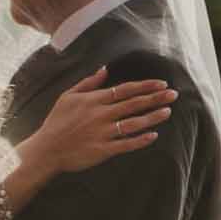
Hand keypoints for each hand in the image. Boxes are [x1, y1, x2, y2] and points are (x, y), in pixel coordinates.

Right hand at [23, 66, 175, 175]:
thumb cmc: (57, 122)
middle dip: (155, 98)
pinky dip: (140, 140)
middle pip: (133, 104)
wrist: (47, 149)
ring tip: (167, 111)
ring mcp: (102, 133)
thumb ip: (88, 83)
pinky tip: (154, 135)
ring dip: (152, 117)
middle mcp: (100, 115)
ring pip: (133, 123)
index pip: (125, 90)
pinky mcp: (102, 150)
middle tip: (174, 94)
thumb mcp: (68, 96)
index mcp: (94, 100)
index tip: (161, 83)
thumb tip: (105, 69)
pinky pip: (126, 144)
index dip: (145, 86)